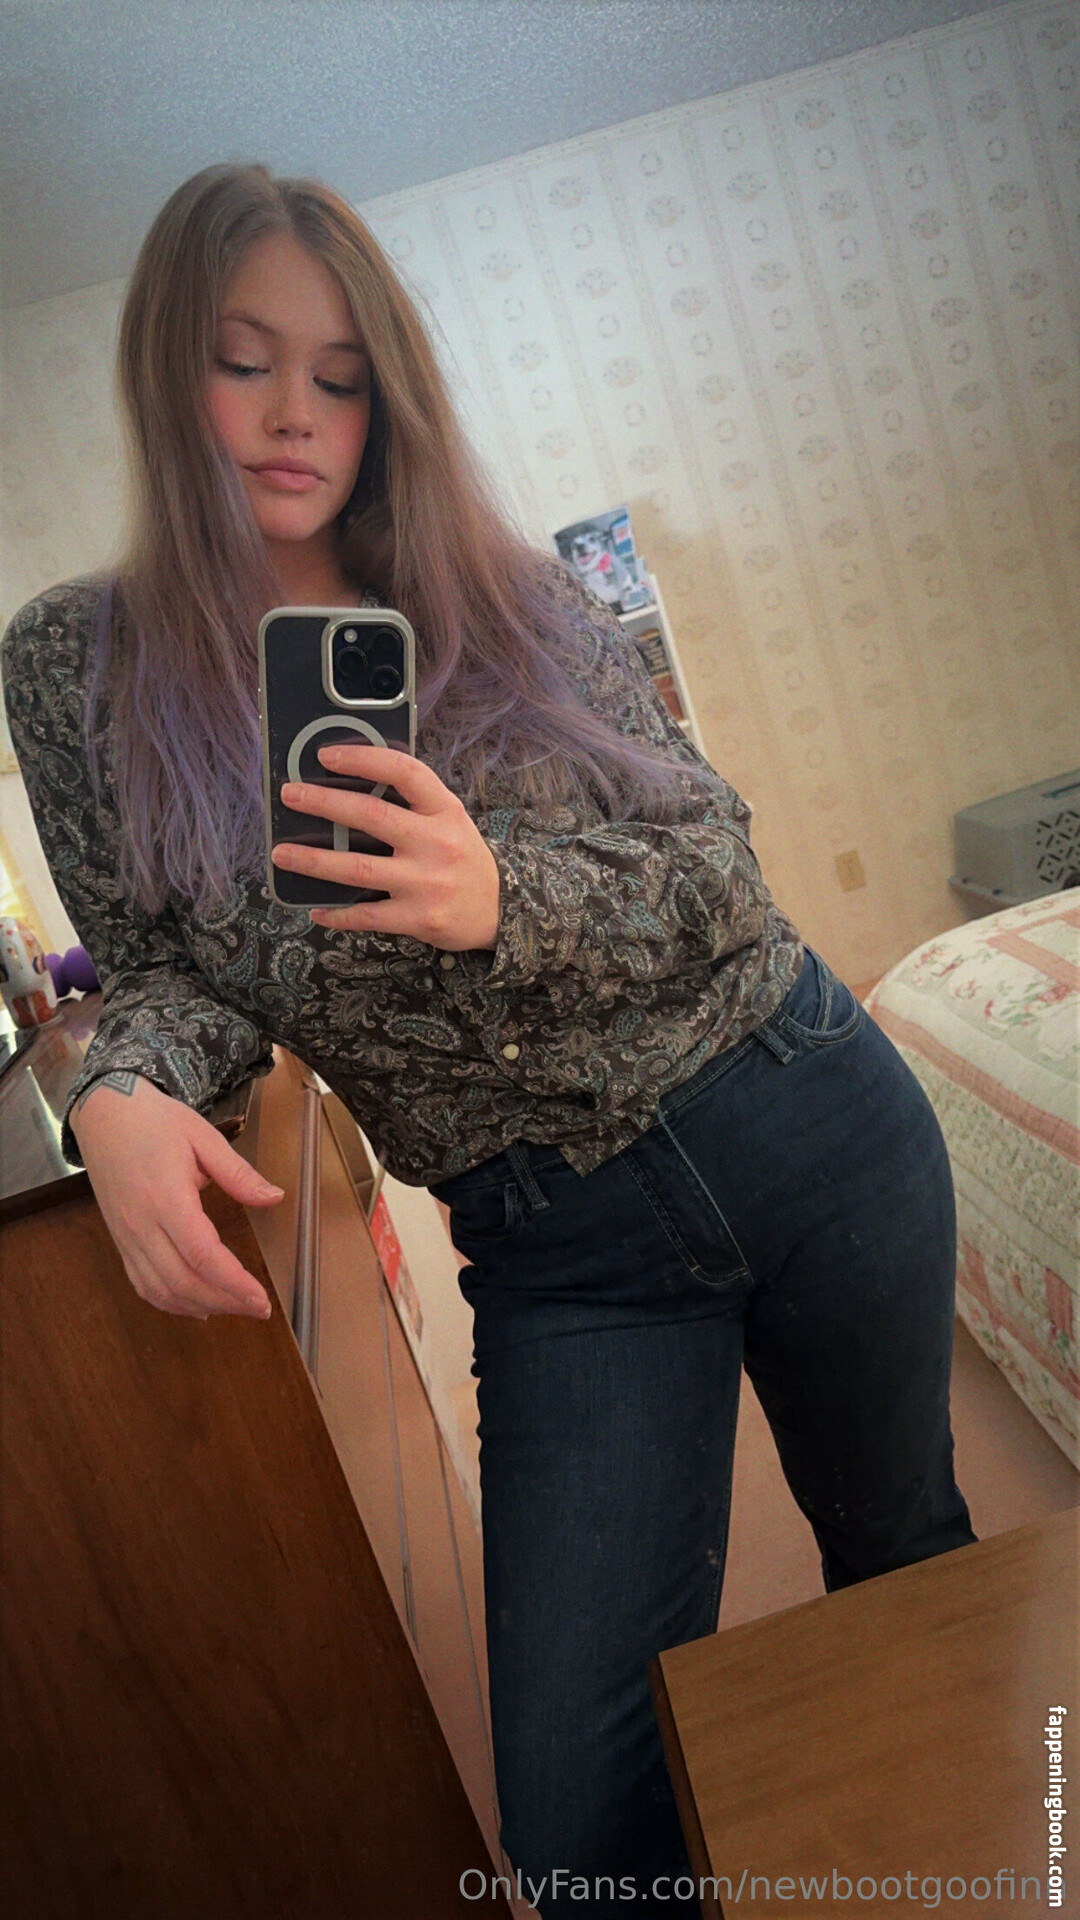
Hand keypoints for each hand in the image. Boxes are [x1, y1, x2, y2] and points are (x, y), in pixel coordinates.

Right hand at [70, 1073, 284, 1319]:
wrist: (105, 1115)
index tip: (261, 1299)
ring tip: (234, 1307)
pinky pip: (143, 1283)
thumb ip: (239, 1173)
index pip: (203, 1254)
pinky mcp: (121, 1241)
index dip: (234, 1283)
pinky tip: (196, 1305)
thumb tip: (275, 1198)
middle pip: (182, 1281)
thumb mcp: (204, 1137)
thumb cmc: (155, 1122)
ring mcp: (126, 1236)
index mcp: (166, 1197)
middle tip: (258, 1308)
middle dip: (224, 1302)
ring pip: (161, 1290)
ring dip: (200, 1305)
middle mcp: (141, 1224)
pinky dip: (170, 1302)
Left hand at [272, 743, 500, 950]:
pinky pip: (366, 916)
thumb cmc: (464, 858)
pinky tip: (316, 908)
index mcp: (444, 810)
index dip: (362, 760)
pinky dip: (337, 914)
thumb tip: (349, 785)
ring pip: (357, 869)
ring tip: (281, 854)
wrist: (502, 910)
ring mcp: (426, 883)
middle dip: (323, 803)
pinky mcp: (418, 918)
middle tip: (290, 795)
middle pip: (371, 816)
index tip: (326, 756)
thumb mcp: (449, 820)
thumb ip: (412, 803)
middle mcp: (436, 843)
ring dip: (313, 861)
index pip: (403, 772)